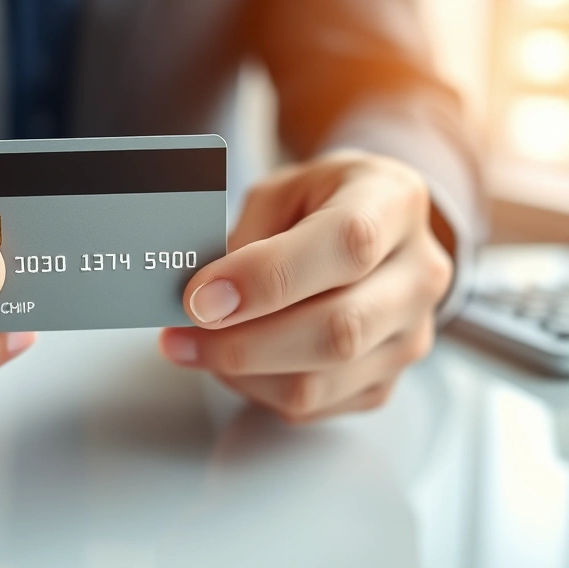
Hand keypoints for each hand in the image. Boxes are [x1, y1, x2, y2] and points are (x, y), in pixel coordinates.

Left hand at [160, 151, 453, 422]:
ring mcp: (409, 335)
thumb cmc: (321, 203)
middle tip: (180, 336)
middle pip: (338, 330)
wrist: (374, 227)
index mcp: (393, 204)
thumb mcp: (281, 191)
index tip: (201, 297)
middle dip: (242, 343)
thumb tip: (206, 297)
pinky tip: (234, 363)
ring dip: (240, 374)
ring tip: (195, 348)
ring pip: (320, 382)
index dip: (267, 277)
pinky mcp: (386, 380)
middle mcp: (418, 275)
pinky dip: (257, 390)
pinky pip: (313, 406)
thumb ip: (248, 237)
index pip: (346, 244)